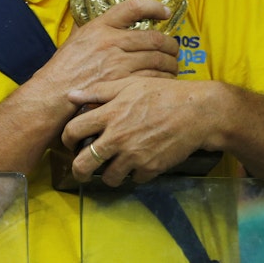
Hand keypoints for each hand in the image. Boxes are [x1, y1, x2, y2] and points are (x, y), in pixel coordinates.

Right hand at [40, 0, 178, 85]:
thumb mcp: (76, 40)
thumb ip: (96, 31)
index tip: (165, 12)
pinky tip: (164, 81)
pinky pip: (153, 77)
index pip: (133, 8)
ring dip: (170, 63)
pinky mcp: (123, 83)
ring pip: (158, 59)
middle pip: (154, 37)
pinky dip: (163, 79)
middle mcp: (111, 41)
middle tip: (174, 49)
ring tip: (173, 66)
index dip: (154, 7)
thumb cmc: (63, 69)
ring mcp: (118, 63)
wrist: (53, 93)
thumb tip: (114, 25)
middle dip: (170, 44)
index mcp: (99, 27)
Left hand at [61, 77, 220, 186]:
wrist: (197, 112)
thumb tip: (71, 95)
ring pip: (108, 177)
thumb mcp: (128, 84)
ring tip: (111, 168)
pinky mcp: (150, 168)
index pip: (73, 131)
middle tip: (81, 171)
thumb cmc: (162, 93)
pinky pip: (134, 179)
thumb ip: (98, 91)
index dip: (66, 138)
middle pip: (84, 163)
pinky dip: (134, 174)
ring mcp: (134, 155)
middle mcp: (117, 138)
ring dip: (107, 175)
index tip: (70, 142)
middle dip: (78, 170)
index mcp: (109, 115)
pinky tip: (137, 164)